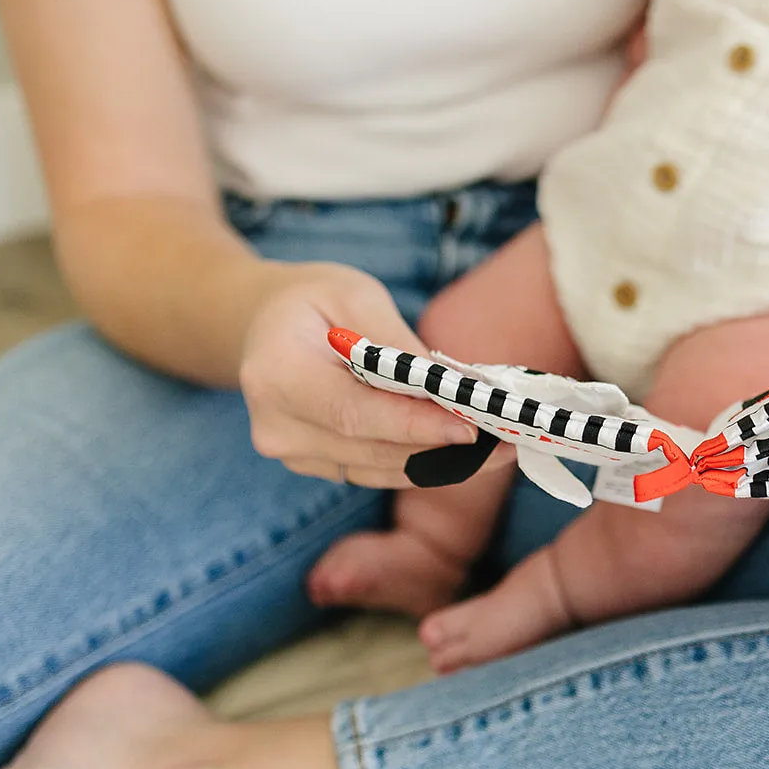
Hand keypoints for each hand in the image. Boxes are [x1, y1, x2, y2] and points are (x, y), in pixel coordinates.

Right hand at [239, 264, 479, 486]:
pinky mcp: (315, 465)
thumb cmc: (311, 300)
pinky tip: (463, 451)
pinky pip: (375, 471)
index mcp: (277, 376)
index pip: (354, 414)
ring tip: (498, 448)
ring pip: (379, 469)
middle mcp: (278, 427)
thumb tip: (453, 388)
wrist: (261, 323)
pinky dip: (420, 462)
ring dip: (441, 462)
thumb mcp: (355, 297)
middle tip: (506, 439)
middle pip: (372, 450)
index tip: (470, 427)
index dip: (414, 426)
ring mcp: (293, 454)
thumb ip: (397, 346)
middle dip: (442, 447)